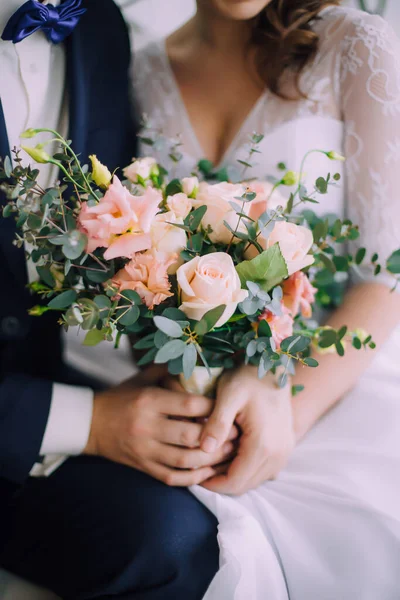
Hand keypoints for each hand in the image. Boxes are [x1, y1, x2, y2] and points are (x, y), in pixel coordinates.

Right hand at [84, 366, 236, 486]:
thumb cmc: (122, 397)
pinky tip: (209, 471)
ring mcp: (145, 450)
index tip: (228, 406)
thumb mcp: (142, 378)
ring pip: (185, 460)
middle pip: (190, 436)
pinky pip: (173, 477)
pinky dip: (194, 477)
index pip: (188, 405)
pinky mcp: (143, 467)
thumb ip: (169, 371)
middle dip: (218, 436)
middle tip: (237, 433)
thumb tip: (199, 360)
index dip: (213, 407)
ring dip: (211, 459)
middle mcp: (147, 427)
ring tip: (229, 453)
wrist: (91, 424)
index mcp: (149, 401)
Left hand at [200, 366, 294, 494]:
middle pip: (245, 485)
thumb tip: (204, 449)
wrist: (274, 364)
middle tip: (200, 470)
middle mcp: (278, 453)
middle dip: (221, 482)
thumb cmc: (248, 376)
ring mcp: (285, 451)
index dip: (212, 484)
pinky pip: (265, 469)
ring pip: (256, 480)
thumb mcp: (228, 395)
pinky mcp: (286, 446)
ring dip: (234, 476)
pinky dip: (247, 469)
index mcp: (263, 444)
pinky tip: (231, 454)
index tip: (195, 475)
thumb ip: (217, 423)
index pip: (235, 482)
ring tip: (213, 461)